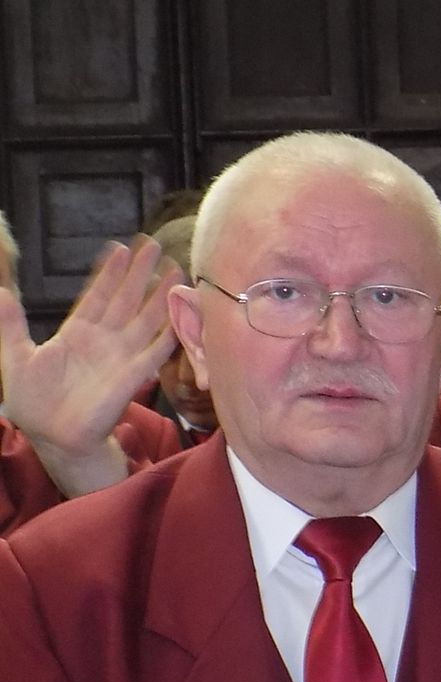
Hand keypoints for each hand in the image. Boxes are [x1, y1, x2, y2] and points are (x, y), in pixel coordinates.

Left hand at [0, 237, 180, 496]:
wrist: (54, 436)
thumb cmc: (33, 402)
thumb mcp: (14, 357)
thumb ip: (12, 325)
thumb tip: (0, 293)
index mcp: (77, 333)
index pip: (97, 295)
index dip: (109, 272)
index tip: (121, 247)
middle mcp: (104, 340)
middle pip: (127, 299)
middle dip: (141, 273)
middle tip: (155, 245)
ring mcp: (122, 356)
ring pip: (146, 319)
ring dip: (161, 296)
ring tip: (176, 271)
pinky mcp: (134, 376)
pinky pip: (157, 350)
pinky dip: (171, 332)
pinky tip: (182, 314)